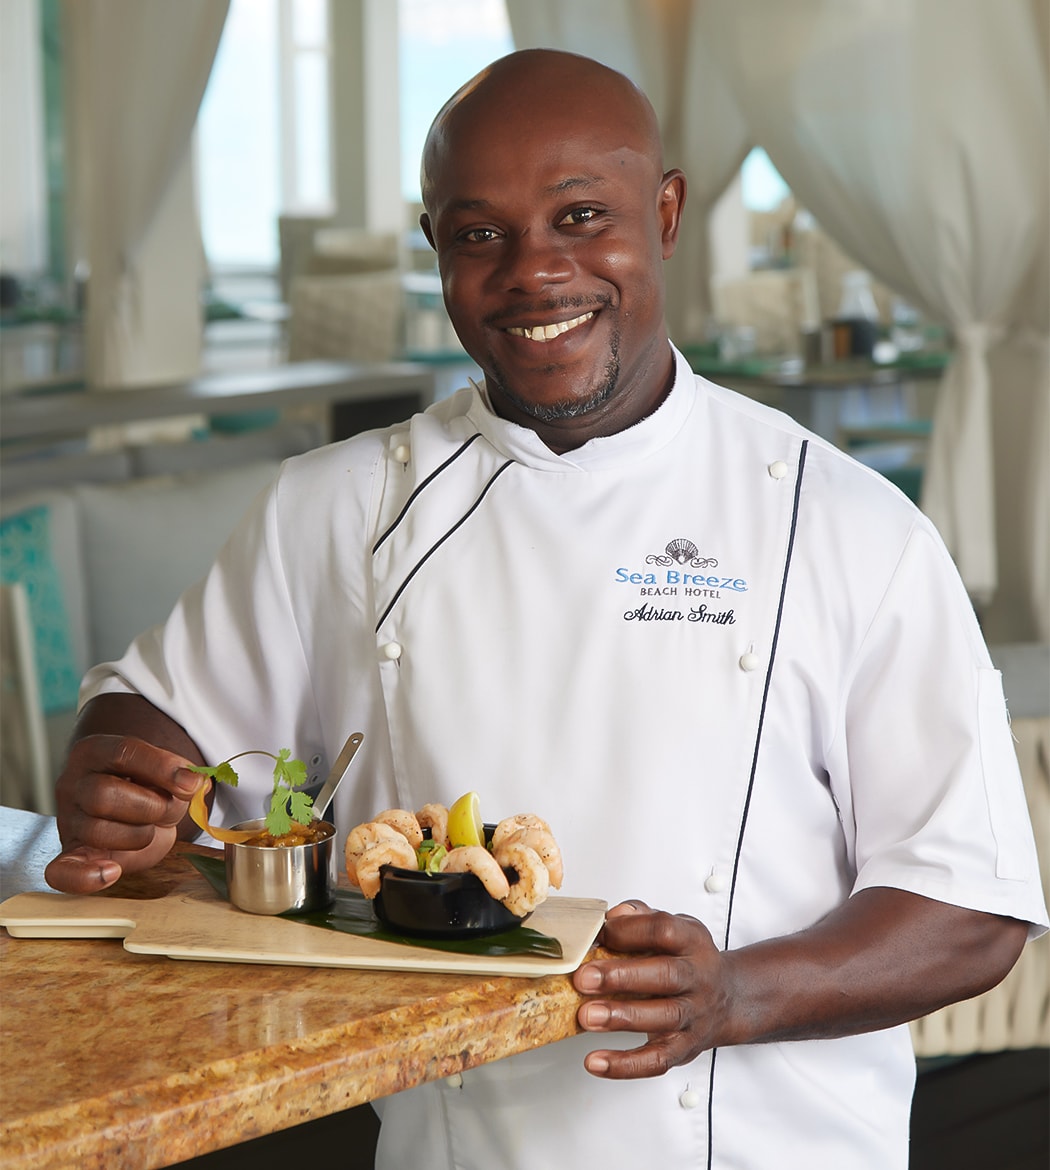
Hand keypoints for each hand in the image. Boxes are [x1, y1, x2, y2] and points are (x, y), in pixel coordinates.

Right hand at [45, 734, 203, 893]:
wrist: (130, 814)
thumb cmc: (145, 790)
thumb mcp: (162, 775)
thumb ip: (178, 777)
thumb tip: (196, 783)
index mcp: (95, 752)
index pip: (124, 753)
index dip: (161, 767)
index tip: (191, 782)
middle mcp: (74, 783)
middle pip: (103, 794)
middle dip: (151, 807)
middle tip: (169, 810)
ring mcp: (69, 820)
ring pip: (97, 830)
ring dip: (138, 835)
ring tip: (149, 830)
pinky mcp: (70, 854)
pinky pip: (63, 871)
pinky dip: (86, 876)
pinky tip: (112, 871)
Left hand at [572, 900, 730, 1078]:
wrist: (728, 1000)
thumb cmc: (688, 959)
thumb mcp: (673, 927)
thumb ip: (640, 917)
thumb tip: (612, 917)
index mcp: (692, 942)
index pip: (664, 930)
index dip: (630, 930)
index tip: (600, 933)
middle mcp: (697, 978)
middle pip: (665, 975)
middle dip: (621, 977)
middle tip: (584, 978)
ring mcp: (693, 1015)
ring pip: (662, 1018)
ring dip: (621, 1017)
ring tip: (586, 1016)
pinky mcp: (684, 1048)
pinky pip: (657, 1061)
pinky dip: (625, 1065)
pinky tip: (596, 1061)